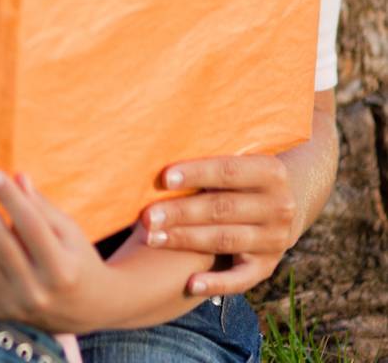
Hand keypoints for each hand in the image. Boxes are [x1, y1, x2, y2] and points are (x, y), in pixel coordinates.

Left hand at [0, 171, 112, 332]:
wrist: (87, 311)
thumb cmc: (77, 260)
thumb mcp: (70, 232)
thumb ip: (42, 207)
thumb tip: (17, 178)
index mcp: (63, 269)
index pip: (31, 227)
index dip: (10, 199)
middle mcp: (39, 292)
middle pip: (2, 244)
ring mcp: (18, 307)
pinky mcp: (1, 314)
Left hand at [140, 156, 295, 296]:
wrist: (283, 204)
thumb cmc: (242, 174)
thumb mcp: (241, 158)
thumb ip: (211, 154)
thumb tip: (160, 147)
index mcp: (271, 172)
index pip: (228, 171)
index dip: (196, 174)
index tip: (164, 178)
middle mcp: (279, 207)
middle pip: (222, 209)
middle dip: (181, 212)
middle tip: (147, 216)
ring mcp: (274, 240)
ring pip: (224, 240)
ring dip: (186, 240)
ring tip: (153, 238)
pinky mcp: (267, 267)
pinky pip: (241, 279)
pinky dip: (216, 284)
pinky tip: (191, 284)